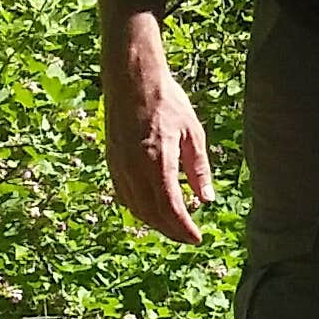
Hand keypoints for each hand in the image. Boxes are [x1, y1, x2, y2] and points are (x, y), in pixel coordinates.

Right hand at [105, 32, 211, 241]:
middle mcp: (134, 169)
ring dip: (155, 223)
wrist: (131, 80)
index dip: (184, 228)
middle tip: (189, 238)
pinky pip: (124, 196)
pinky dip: (140, 209)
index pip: (170, 208)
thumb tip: (207, 200)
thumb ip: (198, 169)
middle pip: (152, 214)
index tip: (197, 239)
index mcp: (157, 161)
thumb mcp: (193, 133)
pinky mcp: (111, 162)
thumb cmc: (167, 102)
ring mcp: (119, 167)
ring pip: (136, 208)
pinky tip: (153, 210)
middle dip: (171, 231)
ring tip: (174, 227)